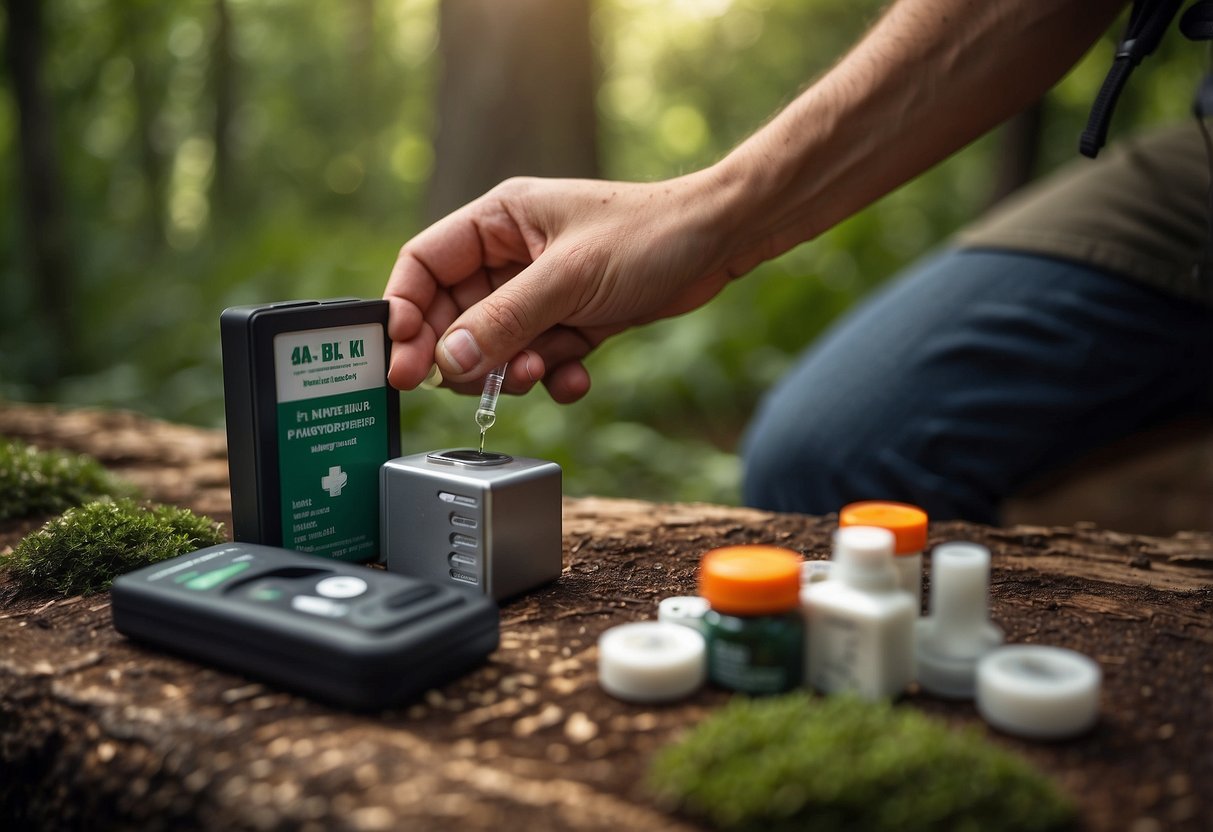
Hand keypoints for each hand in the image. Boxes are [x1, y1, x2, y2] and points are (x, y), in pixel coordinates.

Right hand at [383, 169, 742, 402]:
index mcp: (498, 221)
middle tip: (468, 384)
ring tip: (537, 374)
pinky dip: (553, 373)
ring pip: (498, 344)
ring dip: (512, 368)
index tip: (402, 361)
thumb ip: (504, 320)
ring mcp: (543, 289)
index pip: (423, 265)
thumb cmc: (649, 235)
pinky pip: (542, 356)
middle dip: (463, 353)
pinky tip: (575, 376)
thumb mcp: (568, 279)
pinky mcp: (573, 318)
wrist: (721, 241)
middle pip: (455, 314)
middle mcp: (512, 255)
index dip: (405, 312)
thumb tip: (447, 359)